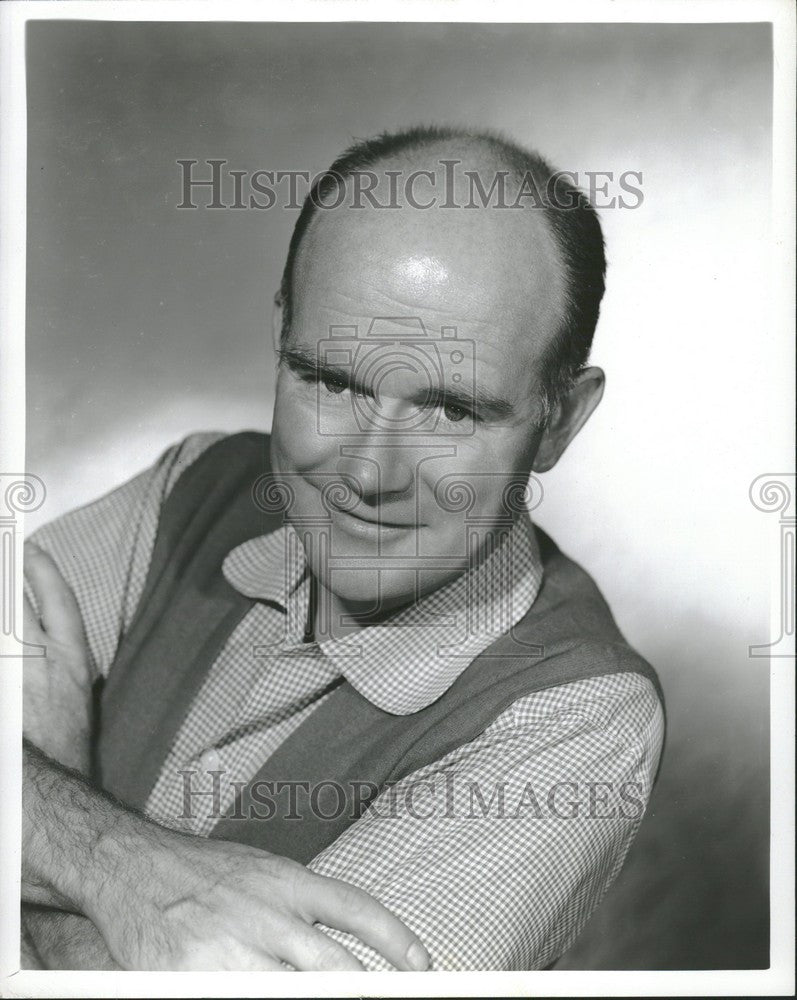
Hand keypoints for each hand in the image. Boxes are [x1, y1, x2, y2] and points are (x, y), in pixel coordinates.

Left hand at [23, 543, 93, 772]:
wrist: (48, 784)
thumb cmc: (66, 744)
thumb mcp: (78, 692)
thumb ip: (63, 661)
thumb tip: (47, 637)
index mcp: (71, 658)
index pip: (59, 598)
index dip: (42, 568)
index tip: (30, 547)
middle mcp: (40, 657)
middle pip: (15, 602)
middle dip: (7, 573)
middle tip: (4, 552)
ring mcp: (12, 672)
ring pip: (5, 623)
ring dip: (5, 611)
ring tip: (4, 608)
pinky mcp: (5, 689)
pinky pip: (3, 654)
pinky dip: (3, 647)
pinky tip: (3, 649)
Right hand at [90, 822, 429, 970]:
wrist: (133, 865)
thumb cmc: (202, 872)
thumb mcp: (262, 871)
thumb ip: (301, 905)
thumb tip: (343, 943)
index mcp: (286, 881)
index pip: (356, 908)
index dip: (395, 939)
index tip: (421, 964)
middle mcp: (265, 913)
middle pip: (334, 965)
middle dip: (364, 989)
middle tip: (386, 998)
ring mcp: (230, 948)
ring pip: (295, 991)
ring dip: (318, 998)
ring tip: (333, 999)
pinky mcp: (193, 976)